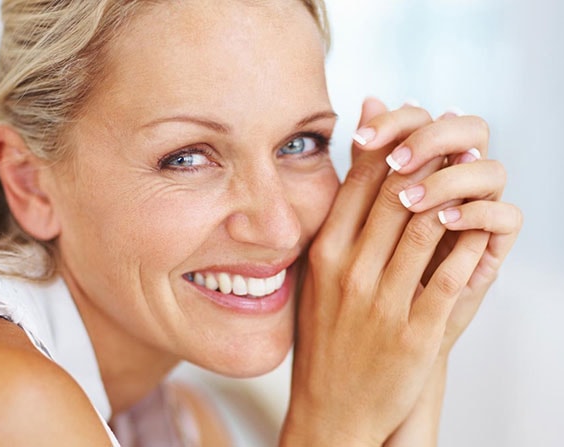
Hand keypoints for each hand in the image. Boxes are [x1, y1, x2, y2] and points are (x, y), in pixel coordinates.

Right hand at [280, 98, 520, 445]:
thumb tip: (346, 172)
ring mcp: (382, 302)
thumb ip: (335, 221)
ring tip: (471, 178)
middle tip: (454, 142)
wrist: (332, 405)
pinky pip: (450, 276)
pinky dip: (470, 245)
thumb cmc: (326, 333)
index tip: (419, 131)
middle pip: (396, 193)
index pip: (362, 180)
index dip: (396, 146)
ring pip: (425, 226)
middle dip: (431, 160)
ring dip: (454, 195)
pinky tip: (479, 230)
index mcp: (324, 252)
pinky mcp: (416, 333)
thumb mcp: (317, 275)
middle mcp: (349, 272)